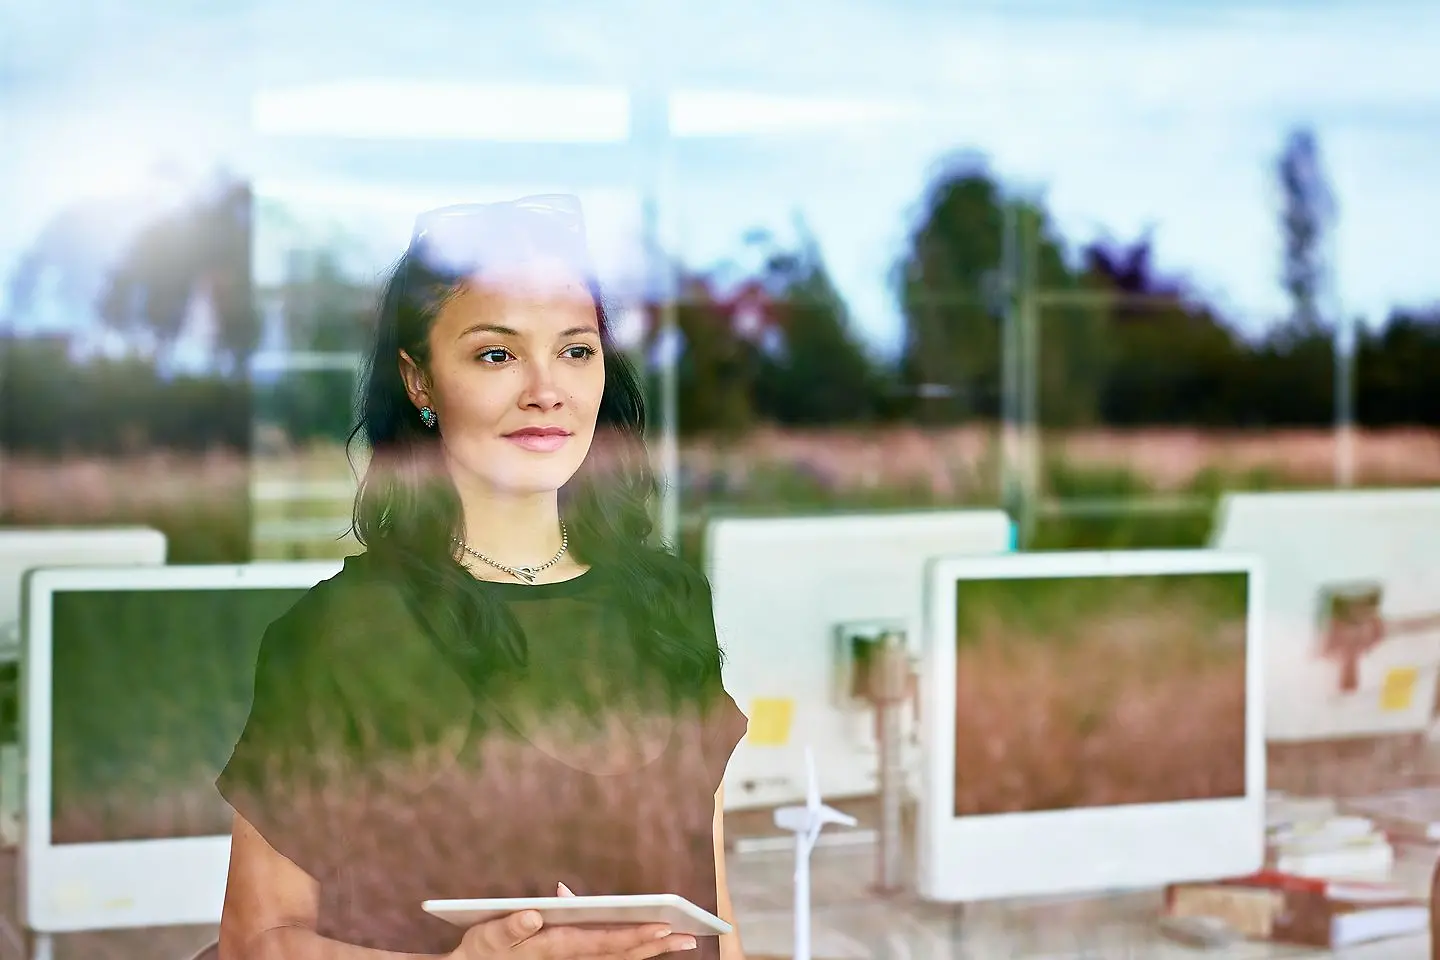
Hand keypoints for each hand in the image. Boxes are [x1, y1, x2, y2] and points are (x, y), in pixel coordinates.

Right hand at [448, 888, 696, 959]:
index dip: (634, 937)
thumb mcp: (488, 936)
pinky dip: (634, 949)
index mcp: (555, 947)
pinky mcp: (574, 957)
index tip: (663, 927)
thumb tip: (534, 914)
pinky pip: (610, 956)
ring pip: (621, 958)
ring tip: (683, 939)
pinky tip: (653, 940)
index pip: (604, 943)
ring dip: (652, 950)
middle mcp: (571, 957)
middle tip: (689, 936)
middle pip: (621, 954)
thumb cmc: (484, 948)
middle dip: (656, 945)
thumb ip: (510, 927)